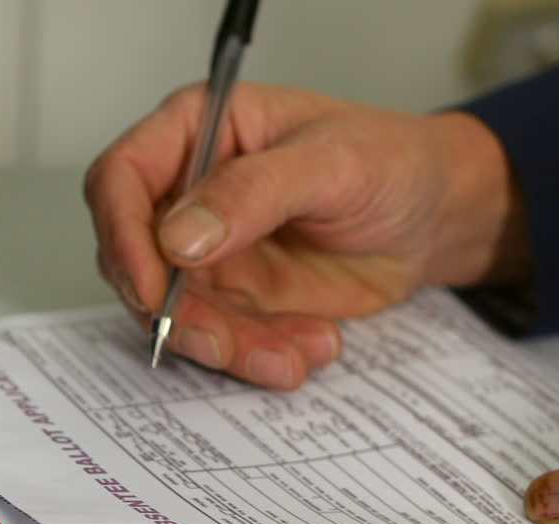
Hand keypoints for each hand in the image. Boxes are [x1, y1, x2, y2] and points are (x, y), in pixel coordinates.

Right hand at [85, 82, 528, 387]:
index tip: (151, 287)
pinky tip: (310, 347)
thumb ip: (252, 193)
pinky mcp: (232, 298)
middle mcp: (186, 193)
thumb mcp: (332, 164)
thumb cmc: (392, 163)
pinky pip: (218, 338)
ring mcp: (205, 251)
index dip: (122, 235)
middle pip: (133, 258)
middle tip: (220, 341)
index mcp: (197, 132)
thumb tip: (178, 238)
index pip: (120, 179)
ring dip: (221, 344)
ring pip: (171, 311)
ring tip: (286, 356)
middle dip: (172, 310)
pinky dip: (255, 356)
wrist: (439, 218)